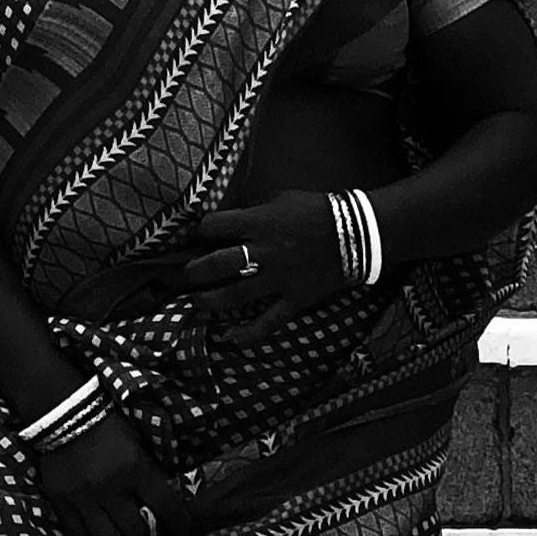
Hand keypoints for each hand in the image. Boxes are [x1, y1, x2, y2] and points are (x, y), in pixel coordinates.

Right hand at [31, 408, 194, 535]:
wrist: (65, 413)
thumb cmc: (108, 426)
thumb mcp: (138, 443)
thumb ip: (150, 473)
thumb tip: (164, 504)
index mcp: (136, 468)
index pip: (165, 506)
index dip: (179, 523)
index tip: (182, 530)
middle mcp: (111, 488)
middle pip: (136, 530)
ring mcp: (85, 499)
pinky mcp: (63, 504)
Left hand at [172, 188, 359, 340]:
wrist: (357, 232)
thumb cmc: (317, 210)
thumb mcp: (281, 197)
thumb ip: (253, 208)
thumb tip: (227, 218)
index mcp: (258, 222)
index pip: (213, 227)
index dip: (200, 231)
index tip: (195, 236)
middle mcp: (263, 252)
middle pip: (216, 264)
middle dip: (192, 271)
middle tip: (178, 276)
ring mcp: (278, 278)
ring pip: (234, 295)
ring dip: (208, 300)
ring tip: (193, 302)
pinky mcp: (293, 299)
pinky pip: (268, 322)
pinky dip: (247, 333)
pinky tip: (229, 339)